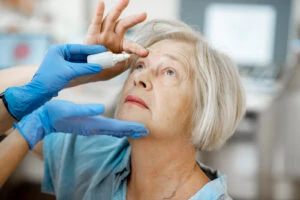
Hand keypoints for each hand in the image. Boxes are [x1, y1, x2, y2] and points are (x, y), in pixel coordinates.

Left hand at [4, 44, 105, 120]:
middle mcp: (60, 54)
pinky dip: (85, 68)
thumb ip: (85, 68)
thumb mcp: (70, 72)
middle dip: (92, 56)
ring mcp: (61, 62)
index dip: (92, 49)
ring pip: (79, 61)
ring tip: (101, 62)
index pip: (79, 48)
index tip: (103, 49)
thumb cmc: (50, 79)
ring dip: (89, 63)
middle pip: (80, 54)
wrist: (39, 93)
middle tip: (104, 56)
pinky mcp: (63, 71)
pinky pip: (77, 67)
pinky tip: (93, 69)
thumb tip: (99, 67)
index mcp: (59, 50)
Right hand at [14, 100, 148, 148]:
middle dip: (133, 130)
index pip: (117, 127)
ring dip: (126, 130)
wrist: (44, 120)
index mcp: (93, 124)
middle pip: (118, 130)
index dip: (131, 127)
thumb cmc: (56, 112)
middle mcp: (94, 128)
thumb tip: (101, 108)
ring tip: (137, 130)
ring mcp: (91, 128)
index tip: (145, 129)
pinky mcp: (88, 125)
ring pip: (114, 130)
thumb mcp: (69, 108)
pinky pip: (107, 128)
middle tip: (147, 131)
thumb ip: (85, 109)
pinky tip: (120, 128)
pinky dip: (117, 129)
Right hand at [72, 0, 148, 84]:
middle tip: (144, 15)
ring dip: (118, 9)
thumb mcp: (116, 68)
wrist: (86, 70)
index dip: (138, 49)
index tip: (145, 53)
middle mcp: (113, 37)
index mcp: (121, 45)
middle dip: (134, 19)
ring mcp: (102, 34)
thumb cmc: (102, 68)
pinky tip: (101, 4)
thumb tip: (130, 58)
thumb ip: (123, 63)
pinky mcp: (92, 35)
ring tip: (126, 0)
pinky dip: (98, 13)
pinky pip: (95, 23)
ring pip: (112, 19)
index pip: (131, 45)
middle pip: (124, 24)